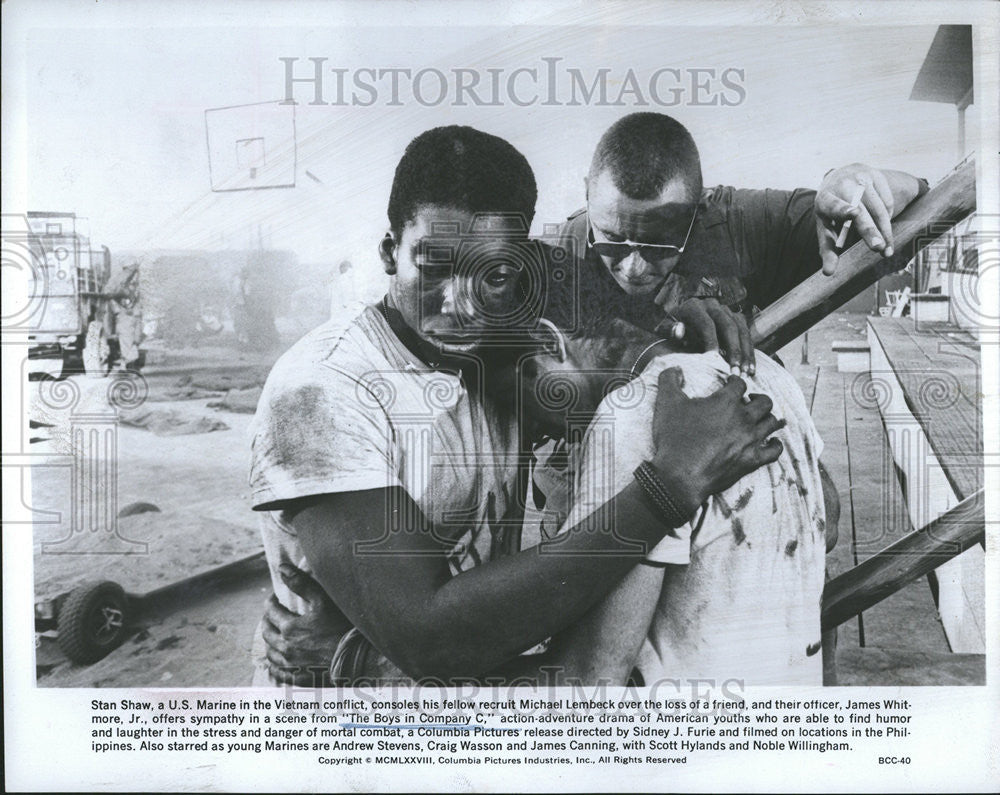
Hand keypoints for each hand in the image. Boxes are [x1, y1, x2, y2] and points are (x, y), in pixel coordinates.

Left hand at [262, 562, 352, 685]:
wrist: (356, 658)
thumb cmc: (341, 627)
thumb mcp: (323, 600)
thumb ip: (301, 583)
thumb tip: (282, 568)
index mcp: (289, 628)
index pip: (271, 611)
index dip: (271, 602)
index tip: (275, 598)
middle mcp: (285, 647)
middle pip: (267, 633)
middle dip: (268, 621)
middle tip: (273, 615)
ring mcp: (291, 665)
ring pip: (270, 653)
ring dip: (270, 642)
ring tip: (275, 635)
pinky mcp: (298, 677)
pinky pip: (278, 673)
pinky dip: (274, 665)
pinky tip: (277, 661)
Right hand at [649, 368, 784, 513]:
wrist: (680, 475)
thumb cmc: (674, 438)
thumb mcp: (666, 403)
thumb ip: (669, 379)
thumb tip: (675, 368)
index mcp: (725, 401)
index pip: (740, 384)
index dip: (735, 381)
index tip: (731, 383)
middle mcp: (743, 418)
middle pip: (764, 402)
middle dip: (758, 398)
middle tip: (749, 401)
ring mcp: (750, 440)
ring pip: (772, 423)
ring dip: (767, 418)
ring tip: (760, 419)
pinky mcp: (752, 460)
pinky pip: (775, 451)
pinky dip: (776, 445)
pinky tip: (772, 442)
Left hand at [665, 297, 754, 375]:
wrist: (679, 323)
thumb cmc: (671, 330)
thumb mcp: (664, 329)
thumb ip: (669, 330)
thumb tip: (679, 331)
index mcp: (693, 306)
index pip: (706, 323)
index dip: (711, 341)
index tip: (714, 360)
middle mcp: (712, 305)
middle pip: (728, 326)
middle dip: (733, 350)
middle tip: (735, 372)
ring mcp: (726, 311)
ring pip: (742, 330)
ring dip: (745, 353)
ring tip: (746, 373)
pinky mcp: (736, 318)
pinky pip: (747, 334)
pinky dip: (749, 352)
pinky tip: (750, 368)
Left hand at [816, 164, 895, 274]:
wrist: (839, 178)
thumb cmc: (830, 212)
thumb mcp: (825, 226)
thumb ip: (828, 249)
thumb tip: (828, 273)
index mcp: (824, 199)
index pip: (833, 205)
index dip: (843, 209)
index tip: (853, 213)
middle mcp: (842, 185)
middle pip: (860, 210)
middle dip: (870, 229)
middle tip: (878, 247)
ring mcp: (861, 178)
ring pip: (878, 207)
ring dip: (884, 230)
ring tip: (886, 250)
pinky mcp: (876, 176)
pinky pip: (887, 201)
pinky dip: (887, 217)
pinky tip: (883, 227)